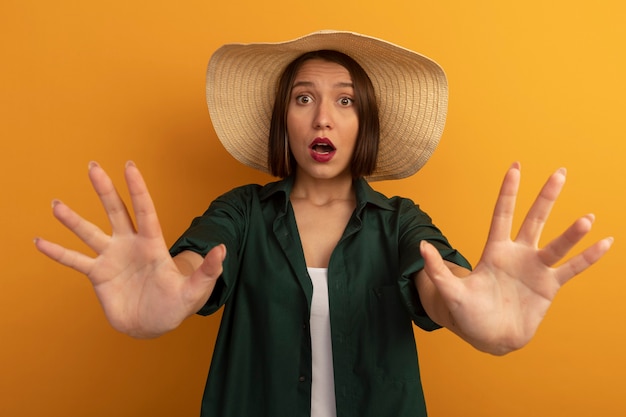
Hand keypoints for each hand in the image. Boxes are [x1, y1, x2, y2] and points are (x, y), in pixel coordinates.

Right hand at [35, 161, 224, 337]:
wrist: (155, 323)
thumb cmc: (177, 305)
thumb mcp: (195, 290)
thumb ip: (208, 271)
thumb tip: (222, 249)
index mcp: (153, 244)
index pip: (145, 211)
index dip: (138, 189)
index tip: (129, 166)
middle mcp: (130, 245)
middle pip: (116, 211)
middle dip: (105, 189)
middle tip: (93, 165)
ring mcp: (112, 258)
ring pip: (90, 232)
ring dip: (72, 219)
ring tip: (56, 204)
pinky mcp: (99, 275)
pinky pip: (75, 261)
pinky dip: (58, 252)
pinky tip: (39, 241)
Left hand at [419, 163, 612, 354]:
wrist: (489, 337)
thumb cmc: (468, 313)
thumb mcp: (450, 293)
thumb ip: (437, 270)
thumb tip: (420, 246)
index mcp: (494, 251)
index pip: (502, 215)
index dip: (508, 192)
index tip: (515, 167)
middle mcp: (518, 254)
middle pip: (533, 220)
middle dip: (546, 197)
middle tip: (560, 172)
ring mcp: (535, 269)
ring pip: (556, 245)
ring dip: (571, 233)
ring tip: (586, 218)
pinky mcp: (549, 286)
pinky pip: (572, 269)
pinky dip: (588, 257)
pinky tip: (606, 242)